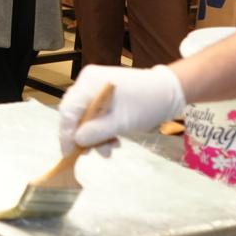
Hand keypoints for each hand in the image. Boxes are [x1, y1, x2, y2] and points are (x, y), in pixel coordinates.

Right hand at [58, 65, 185, 155]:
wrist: (169, 92)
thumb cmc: (148, 103)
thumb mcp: (122, 122)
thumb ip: (97, 132)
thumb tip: (77, 141)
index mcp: (89, 83)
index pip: (68, 110)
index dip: (66, 133)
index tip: (68, 153)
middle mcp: (88, 82)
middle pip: (74, 113)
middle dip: (83, 135)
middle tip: (92, 153)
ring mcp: (95, 88)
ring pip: (84, 116)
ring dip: (94, 135)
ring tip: (110, 148)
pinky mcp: (103, 95)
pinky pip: (94, 114)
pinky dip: (101, 128)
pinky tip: (113, 140)